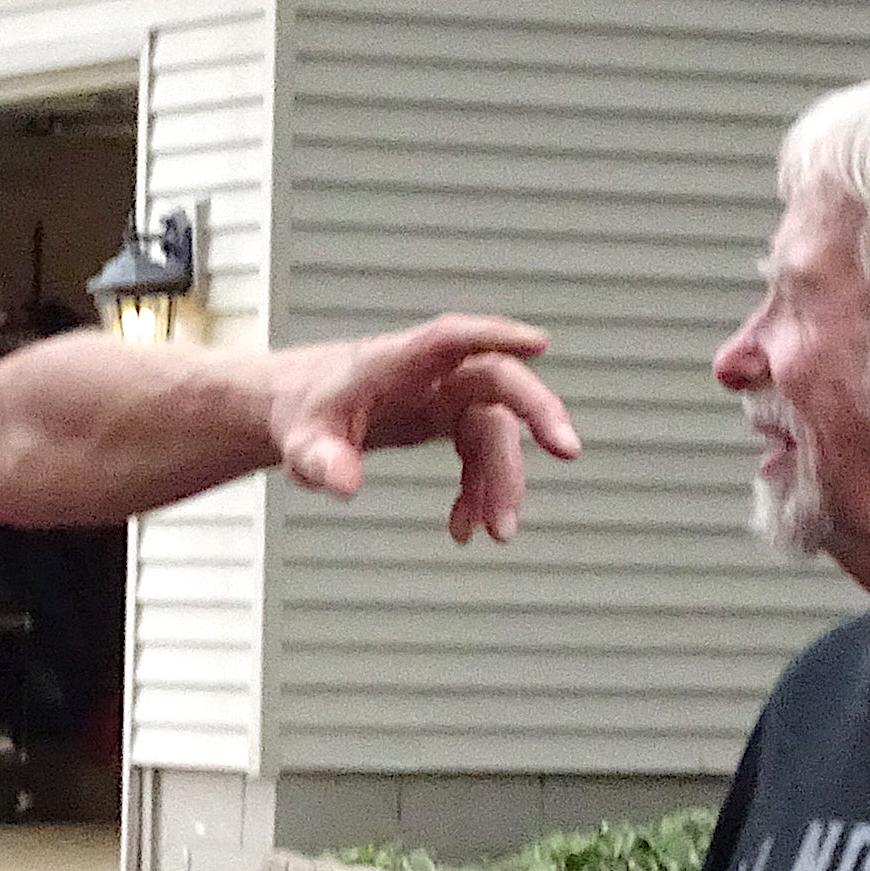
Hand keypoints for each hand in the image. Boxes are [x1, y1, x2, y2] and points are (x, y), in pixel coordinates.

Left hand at [270, 314, 583, 543]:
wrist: (301, 410)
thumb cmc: (303, 415)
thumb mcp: (301, 444)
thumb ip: (320, 463)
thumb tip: (346, 487)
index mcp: (397, 362)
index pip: (451, 337)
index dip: (495, 335)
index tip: (540, 343)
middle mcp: (433, 374)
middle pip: (499, 381)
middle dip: (537, 412)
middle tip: (569, 450)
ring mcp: (448, 395)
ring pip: (496, 430)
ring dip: (503, 480)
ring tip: (498, 535)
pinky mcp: (452, 419)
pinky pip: (481, 454)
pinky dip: (479, 492)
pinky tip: (464, 530)